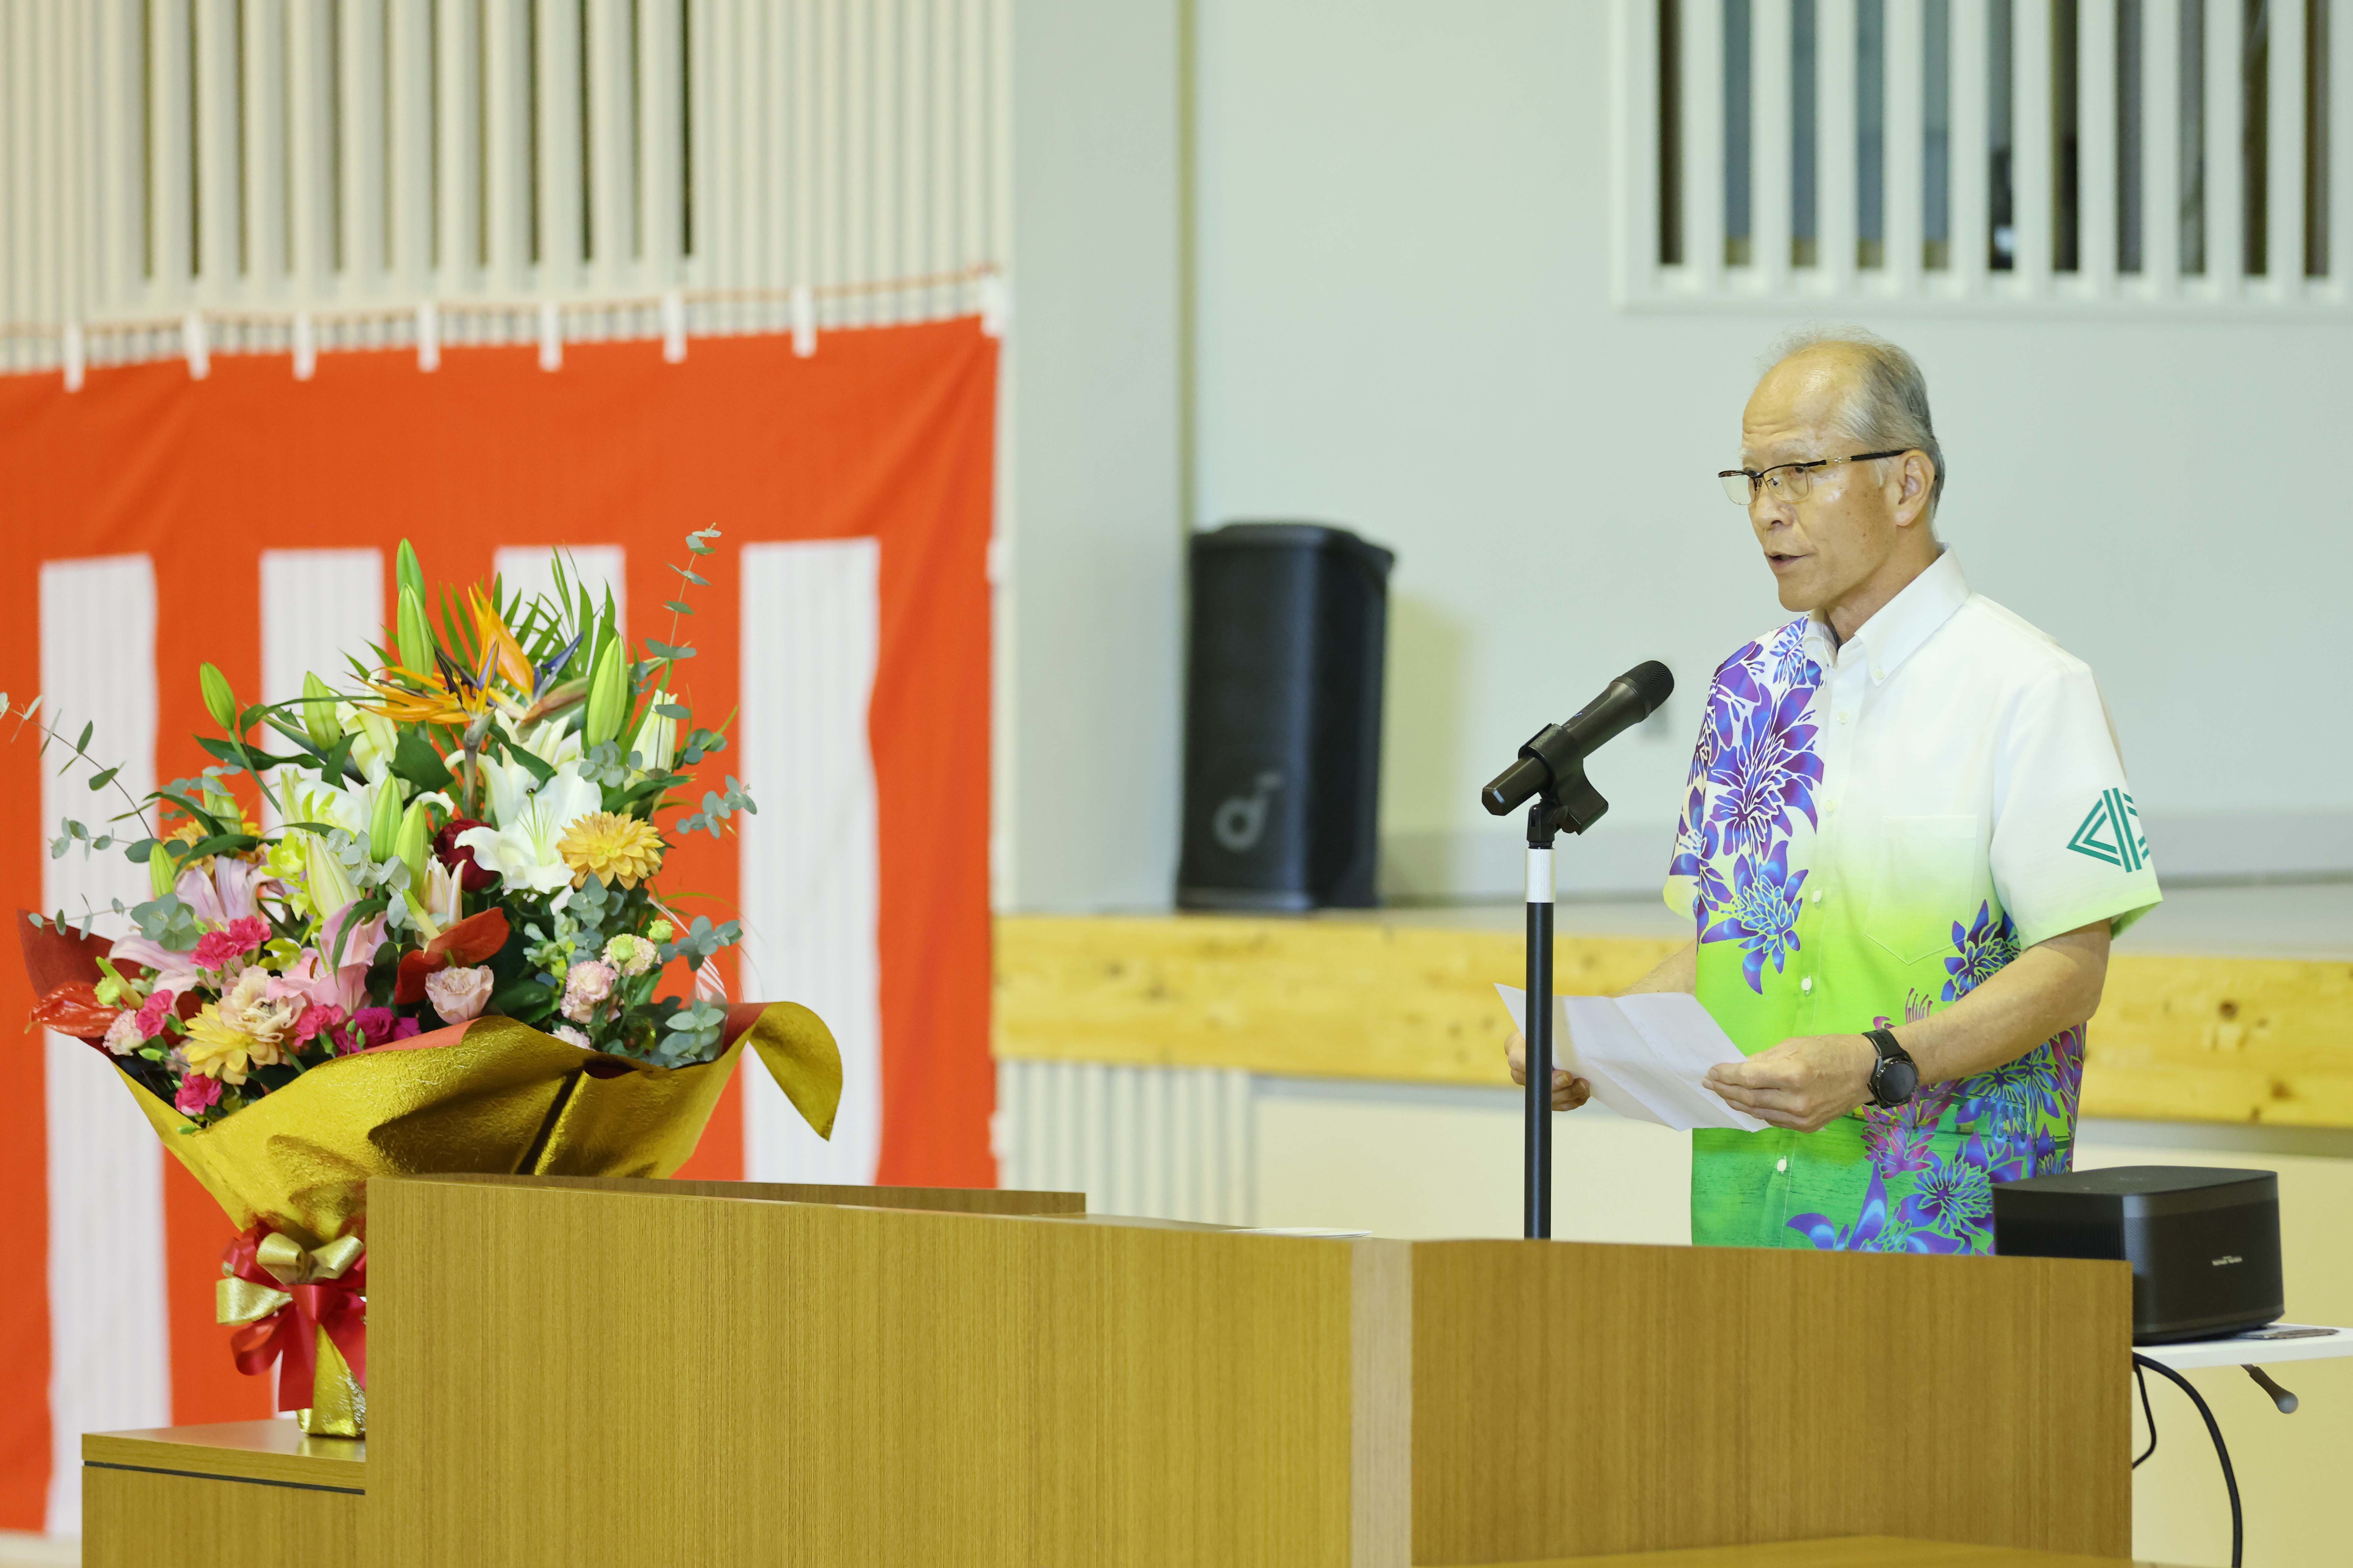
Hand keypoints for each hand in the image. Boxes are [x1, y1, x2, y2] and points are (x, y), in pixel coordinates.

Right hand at [1506, 1030, 1590, 1110]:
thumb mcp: (1540, 1027)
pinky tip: (1582, 1094)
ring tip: (1583, 1086)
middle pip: (1536, 1085)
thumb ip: (1544, 1030)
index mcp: (1516, 1053)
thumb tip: (1556, 1030)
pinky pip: (1559, 1105)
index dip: (1537, 1067)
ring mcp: (1533, 1087)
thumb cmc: (1542, 1033)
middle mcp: (1520, 1073)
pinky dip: (1573, 1101)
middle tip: (1570, 1078)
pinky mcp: (1546, 1096)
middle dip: (1557, 1085)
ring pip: (1549, 1099)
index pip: (1519, 1061)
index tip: (1556, 1069)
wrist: (1540, 1043)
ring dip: (1569, 1094)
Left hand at [1704, 1034, 1876, 1131]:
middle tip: (1710, 1083)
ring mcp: (1802, 1117)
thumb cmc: (1832, 1050)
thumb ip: (1765, 1059)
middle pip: (1748, 1098)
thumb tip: (1740, 1067)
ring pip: (1758, 1112)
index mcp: (1793, 1074)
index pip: (1747, 1078)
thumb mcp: (1795, 1045)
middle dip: (1725, 1090)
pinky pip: (1773, 1120)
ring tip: (1723, 1094)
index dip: (1725, 1075)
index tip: (1711, 1072)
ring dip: (1737, 1103)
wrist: (1867, 1072)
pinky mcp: (1807, 1127)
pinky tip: (1747, 1103)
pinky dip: (1757, 1111)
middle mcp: (1796, 1100)